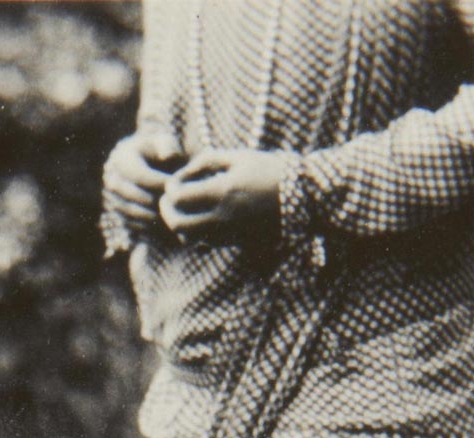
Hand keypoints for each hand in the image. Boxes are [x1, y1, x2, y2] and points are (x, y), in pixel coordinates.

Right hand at [102, 129, 185, 241]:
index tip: (177, 186)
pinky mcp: (116, 213)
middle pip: (133, 196)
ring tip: (171, 214)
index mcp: (122, 158)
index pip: (139, 175)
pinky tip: (163, 223)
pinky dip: (148, 226)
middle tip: (175, 204)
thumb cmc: (160, 152)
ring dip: (153, 216)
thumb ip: (169, 145)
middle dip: (157, 201)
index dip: (159, 183)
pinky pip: (130, 224)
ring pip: (131, 212)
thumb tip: (169, 156)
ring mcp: (111, 198)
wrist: (146, 164)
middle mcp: (111, 179)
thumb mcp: (165, 142)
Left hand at [159, 149, 291, 241]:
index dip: (170, 190)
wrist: (306, 197)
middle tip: (168, 202)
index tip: (173, 183)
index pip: (178, 197)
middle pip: (178, 224)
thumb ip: (207, 161)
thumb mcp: (240, 157)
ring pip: (190, 238)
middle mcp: (224, 216)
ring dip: (180, 226)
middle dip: (167, 213)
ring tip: (184, 211)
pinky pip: (206, 244)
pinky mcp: (237, 243)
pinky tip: (202, 220)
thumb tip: (182, 174)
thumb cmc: (272, 170)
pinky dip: (197, 235)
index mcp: (223, 191)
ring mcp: (230, 233)